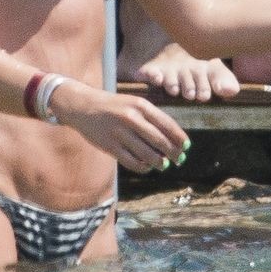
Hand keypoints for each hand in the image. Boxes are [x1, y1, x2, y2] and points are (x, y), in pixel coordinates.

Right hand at [55, 83, 188, 172]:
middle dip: (173, 152)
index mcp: (140, 105)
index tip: (187, 146)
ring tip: (164, 165)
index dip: (179, 137)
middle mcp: (131, 118)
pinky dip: (142, 167)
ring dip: (159, 162)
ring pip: (146, 154)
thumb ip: (151, 118)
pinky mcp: (109, 146)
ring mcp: (119, 133)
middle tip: (180, 160)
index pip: (166, 123)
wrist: (83, 106)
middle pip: (159, 141)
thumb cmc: (114, 106)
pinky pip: (131, 161)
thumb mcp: (133, 103)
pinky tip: (147, 167)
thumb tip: (172, 138)